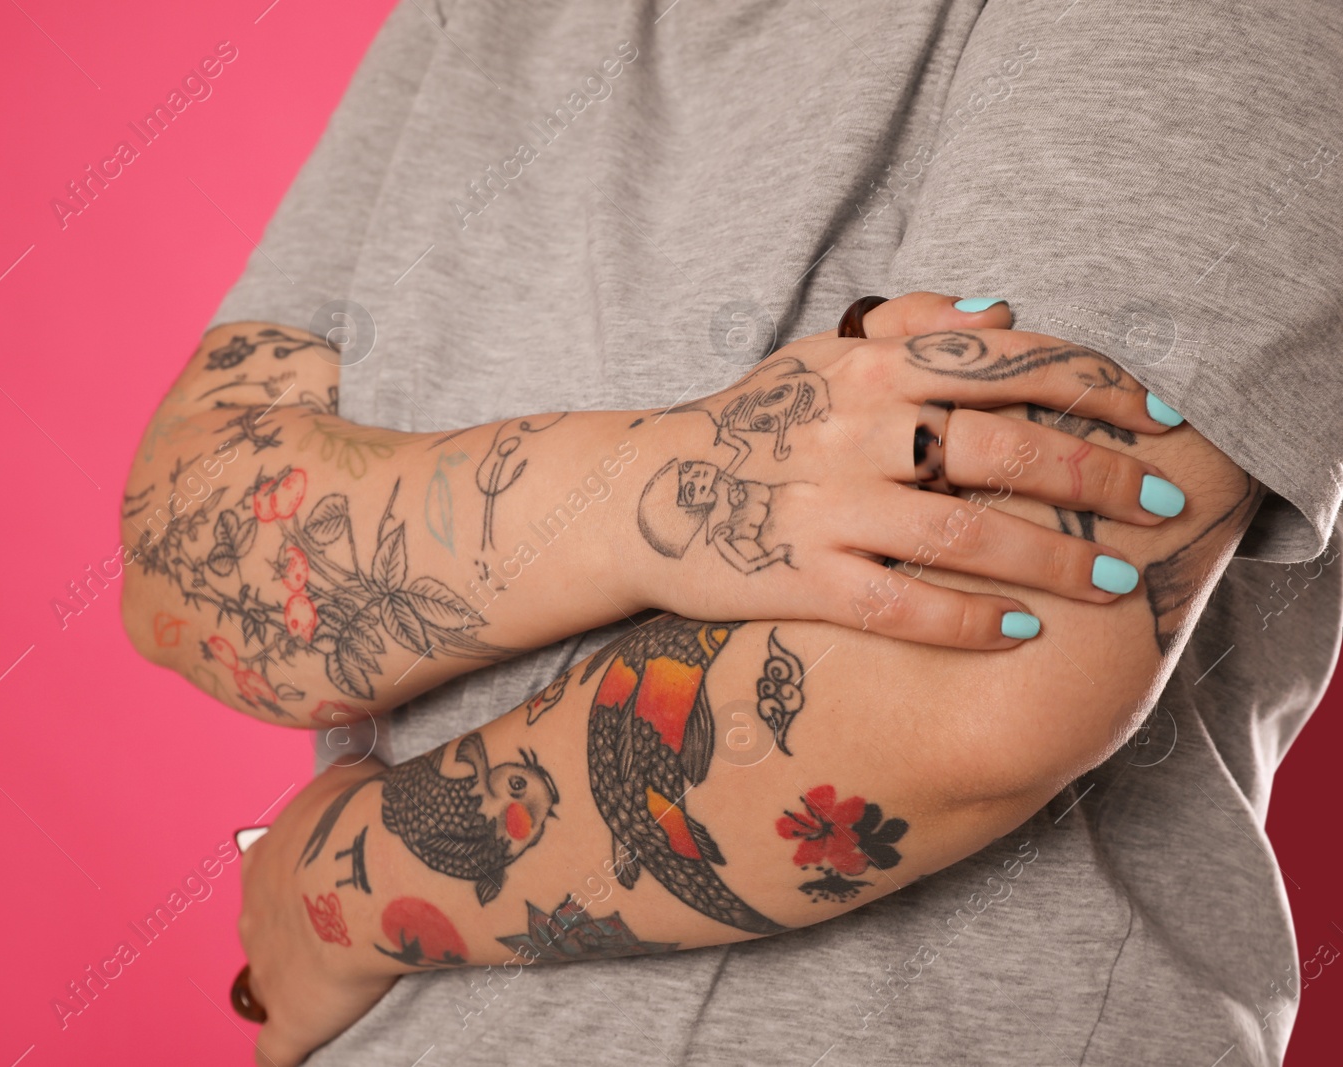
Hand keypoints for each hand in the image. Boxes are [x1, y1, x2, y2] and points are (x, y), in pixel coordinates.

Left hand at [237, 760, 395, 1065]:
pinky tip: (289, 1059)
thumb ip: (345, 781)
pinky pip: (276, 1050)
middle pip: (264, 930)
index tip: (322, 883)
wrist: (370, 873)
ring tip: (332, 990)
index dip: (296, 882)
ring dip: (295, 985)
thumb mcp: (351, 779)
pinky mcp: (291, 1018)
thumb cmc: (363, 820)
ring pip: (269, 984)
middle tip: (340, 932)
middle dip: (296, 933)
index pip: (266, 873)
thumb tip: (356, 765)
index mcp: (266, 861)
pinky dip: (281, 1055)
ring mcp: (268, 970)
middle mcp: (255, 915)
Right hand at [627, 293, 1186, 648]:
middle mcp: (856, 428)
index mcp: (873, 363)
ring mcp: (826, 506)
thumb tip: (1009, 313)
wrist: (641, 490)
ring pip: (966, 534)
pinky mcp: (797, 575)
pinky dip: (969, 620)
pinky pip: (900, 605)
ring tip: (1116, 583)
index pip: (1011, 364)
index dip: (1099, 388)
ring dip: (1054, 561)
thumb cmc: (750, 422)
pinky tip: (1022, 631)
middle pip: (1006, 449)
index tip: (1161, 418)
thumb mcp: (823, 355)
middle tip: (1161, 507)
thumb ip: (914, 327)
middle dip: (1100, 480)